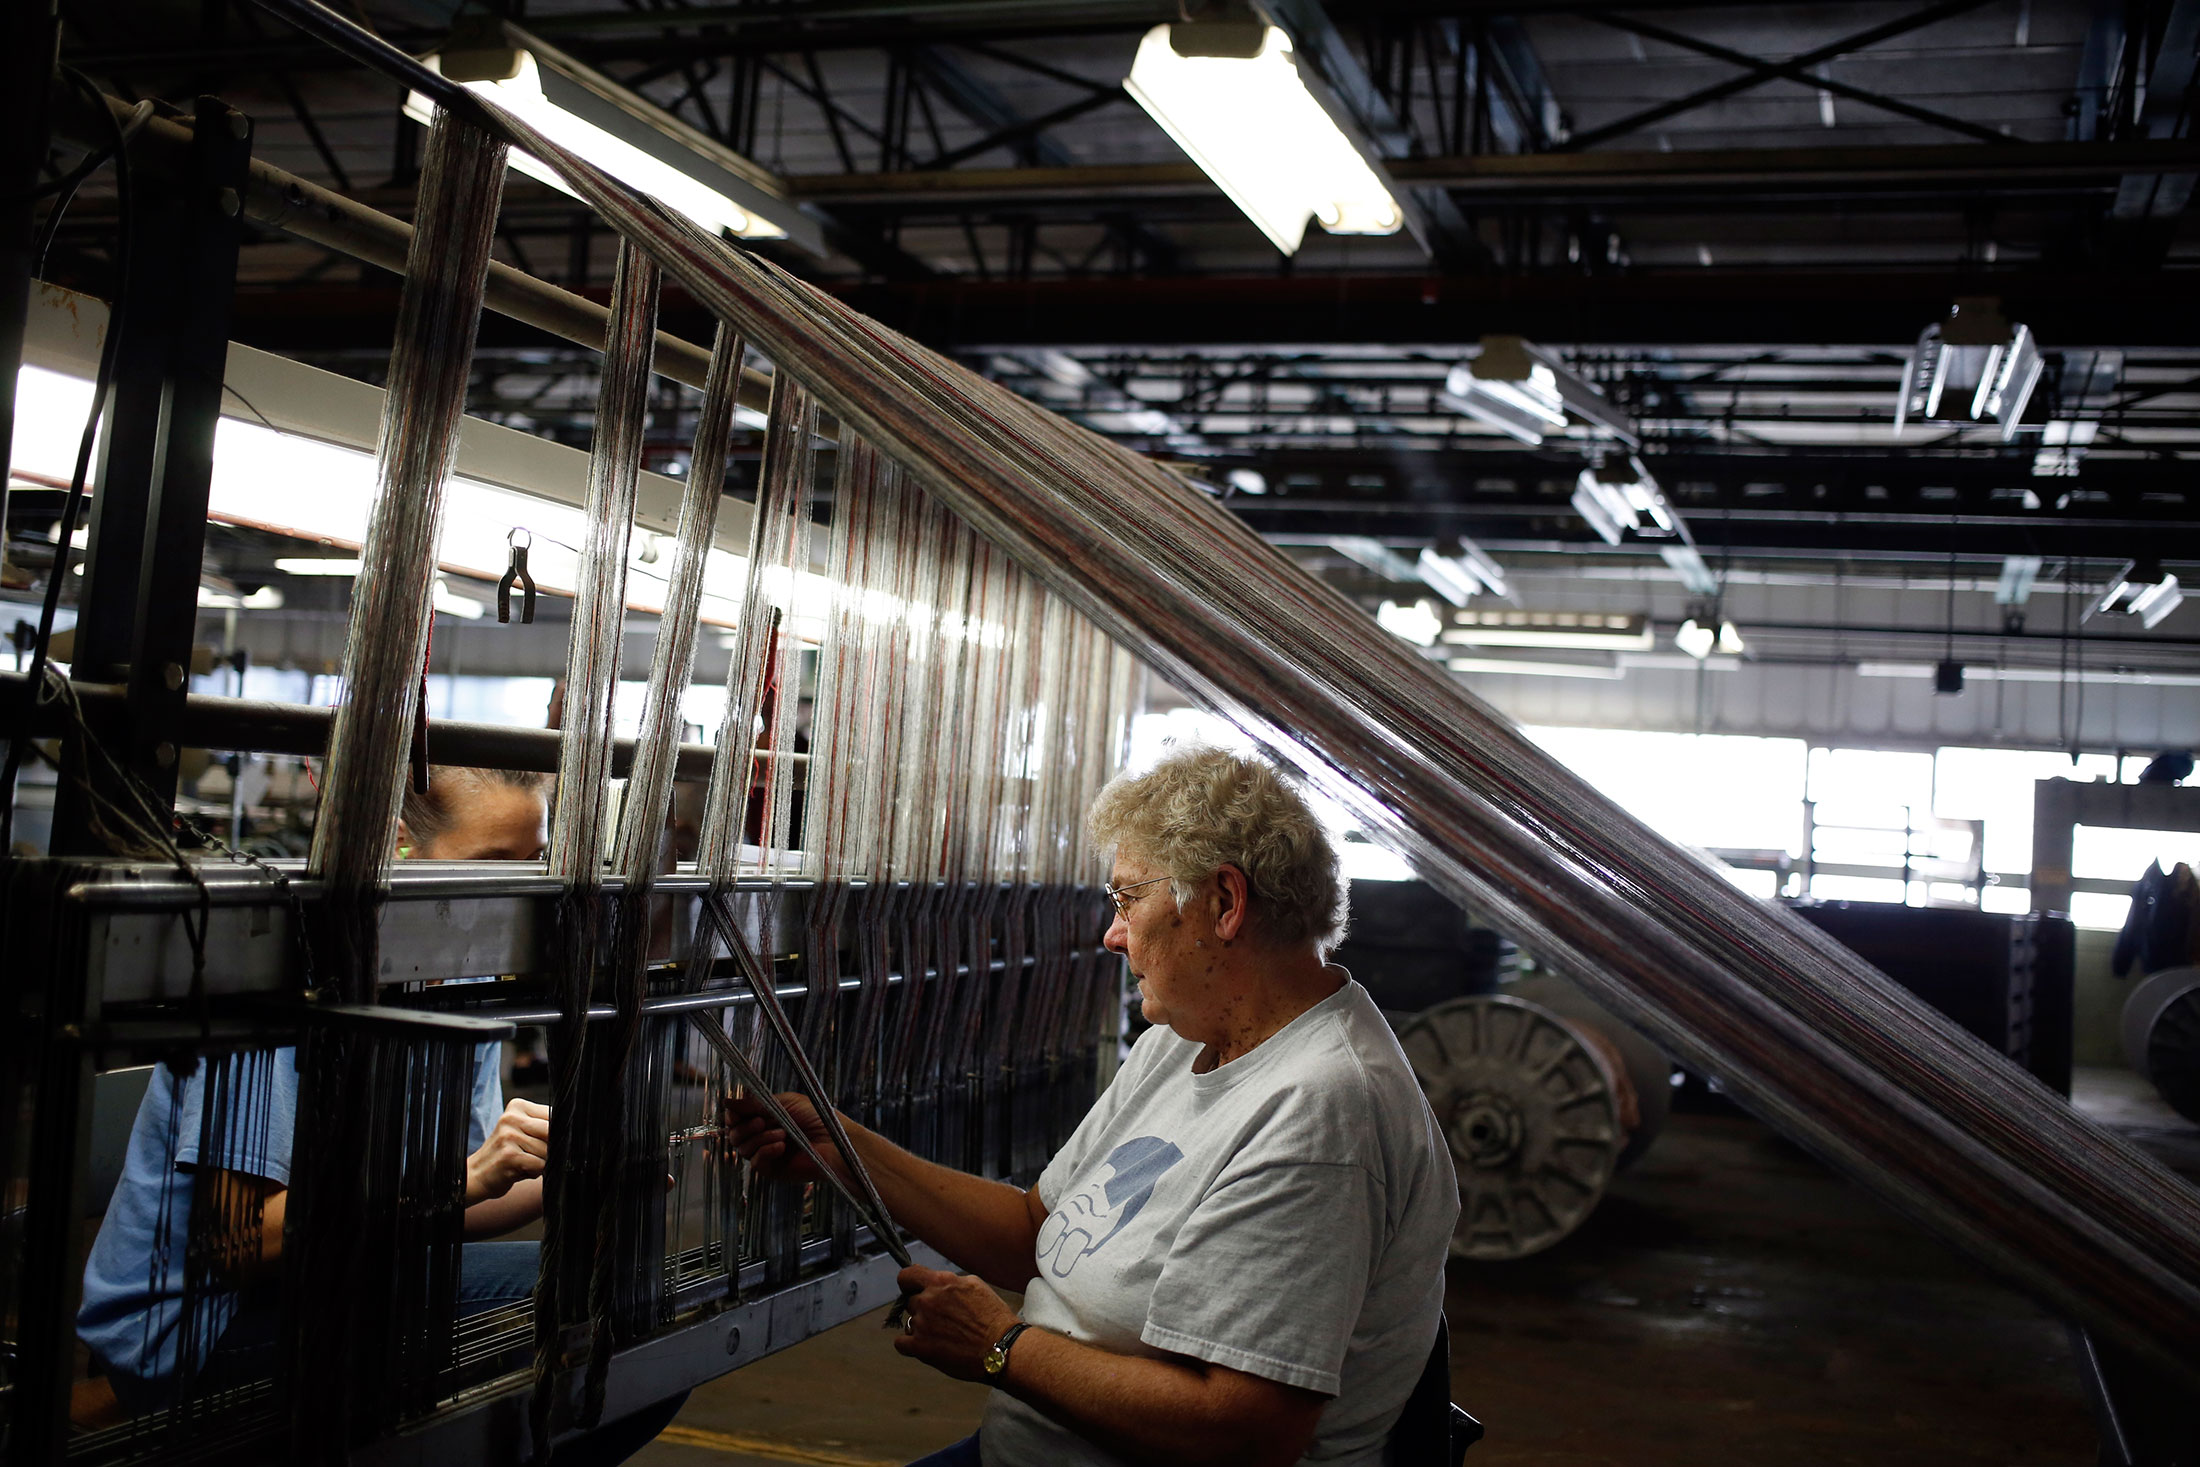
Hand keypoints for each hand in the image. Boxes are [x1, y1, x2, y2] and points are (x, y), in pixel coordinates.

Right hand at [466, 1098, 549, 1204]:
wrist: (475, 1175)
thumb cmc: (507, 1154)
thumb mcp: (522, 1133)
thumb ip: (544, 1127)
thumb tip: (575, 1131)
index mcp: (517, 1106)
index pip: (554, 1115)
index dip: (559, 1132)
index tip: (552, 1141)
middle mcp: (511, 1117)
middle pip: (553, 1132)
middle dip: (551, 1148)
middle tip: (536, 1155)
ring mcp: (509, 1136)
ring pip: (547, 1151)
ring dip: (542, 1162)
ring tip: (524, 1162)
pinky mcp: (509, 1155)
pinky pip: (540, 1165)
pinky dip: (535, 1172)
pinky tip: (519, 1170)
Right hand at [722, 1090, 848, 1187]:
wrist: (834, 1142)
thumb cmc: (816, 1118)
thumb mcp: (784, 1103)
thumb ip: (754, 1104)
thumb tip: (726, 1101)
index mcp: (766, 1117)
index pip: (737, 1118)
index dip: (733, 1115)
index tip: (735, 1112)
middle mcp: (763, 1135)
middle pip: (735, 1134)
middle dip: (745, 1127)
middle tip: (762, 1121)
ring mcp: (767, 1153)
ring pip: (743, 1148)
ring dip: (760, 1138)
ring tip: (782, 1133)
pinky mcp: (772, 1170)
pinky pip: (755, 1163)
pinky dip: (766, 1151)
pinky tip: (782, 1146)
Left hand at [891, 1266, 1019, 1381]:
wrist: (1001, 1347)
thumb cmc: (993, 1317)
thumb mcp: (976, 1285)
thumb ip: (951, 1282)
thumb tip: (936, 1283)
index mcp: (941, 1282)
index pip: (907, 1275)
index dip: (908, 1283)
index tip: (913, 1290)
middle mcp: (928, 1300)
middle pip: (911, 1301)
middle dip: (923, 1309)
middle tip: (942, 1320)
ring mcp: (922, 1324)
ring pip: (910, 1322)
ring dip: (921, 1327)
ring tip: (943, 1336)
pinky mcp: (920, 1347)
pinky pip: (901, 1343)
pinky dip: (910, 1345)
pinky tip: (925, 1346)